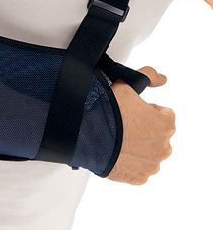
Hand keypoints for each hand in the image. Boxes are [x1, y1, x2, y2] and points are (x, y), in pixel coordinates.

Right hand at [107, 66, 175, 184]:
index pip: (163, 113)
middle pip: (156, 133)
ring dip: (137, 145)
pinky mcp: (138, 178)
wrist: (88, 135)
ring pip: (148, 152)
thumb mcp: (126, 84)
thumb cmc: (108, 111)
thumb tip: (162, 78)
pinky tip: (117, 150)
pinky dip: (130, 161)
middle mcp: (163, 147)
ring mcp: (151, 165)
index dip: (145, 109)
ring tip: (118, 136)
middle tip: (123, 121)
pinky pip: (138, 168)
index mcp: (165, 124)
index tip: (131, 109)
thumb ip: (148, 75)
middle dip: (143, 128)